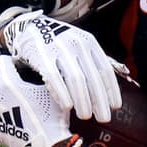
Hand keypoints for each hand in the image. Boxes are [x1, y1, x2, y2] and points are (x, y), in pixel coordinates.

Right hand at [0, 8, 126, 122]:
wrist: (31, 28)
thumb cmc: (60, 44)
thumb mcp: (79, 46)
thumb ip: (93, 62)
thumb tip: (116, 83)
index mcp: (89, 42)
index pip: (105, 69)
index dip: (112, 89)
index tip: (115, 106)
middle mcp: (77, 44)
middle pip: (93, 77)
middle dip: (100, 100)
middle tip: (104, 118)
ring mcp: (59, 49)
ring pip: (76, 78)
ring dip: (83, 100)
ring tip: (85, 115)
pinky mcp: (41, 55)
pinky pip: (54, 77)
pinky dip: (62, 93)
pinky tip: (67, 106)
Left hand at [0, 54, 79, 146]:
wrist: (47, 146)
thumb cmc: (52, 115)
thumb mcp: (50, 89)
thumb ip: (38, 75)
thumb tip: (36, 67)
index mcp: (7, 82)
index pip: (1, 61)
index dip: (11, 61)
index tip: (18, 66)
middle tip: (6, 78)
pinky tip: (5, 119)